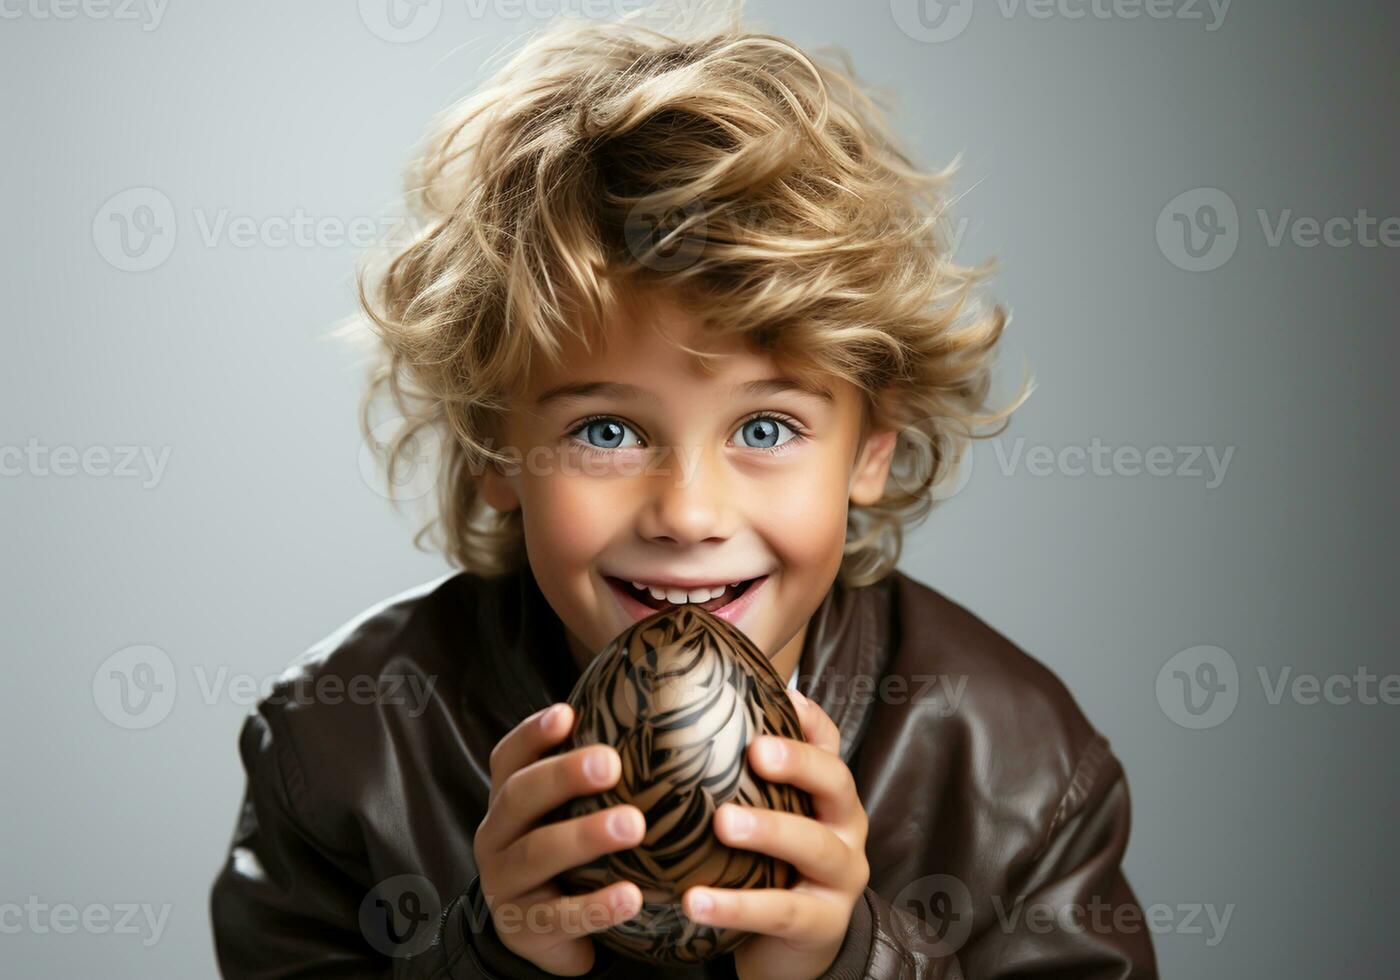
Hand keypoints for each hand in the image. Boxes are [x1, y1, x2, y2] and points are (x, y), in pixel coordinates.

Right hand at [473, 703, 646, 975]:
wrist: (541, 934)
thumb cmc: (565, 858)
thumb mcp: (561, 816)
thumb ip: (589, 777)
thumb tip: (650, 719)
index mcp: (506, 803)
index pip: (508, 759)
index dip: (532, 735)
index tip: (567, 714)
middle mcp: (496, 837)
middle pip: (519, 798)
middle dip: (563, 776)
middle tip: (611, 763)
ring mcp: (504, 884)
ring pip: (537, 853)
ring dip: (585, 836)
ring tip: (634, 825)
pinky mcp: (524, 928)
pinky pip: (560, 916)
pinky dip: (596, 905)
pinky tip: (632, 896)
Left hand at [681, 689, 870, 979]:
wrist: (797, 948)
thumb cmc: (772, 867)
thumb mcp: (769, 815)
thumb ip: (740, 777)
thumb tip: (679, 718)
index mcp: (829, 794)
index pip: (829, 743)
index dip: (810, 718)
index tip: (782, 694)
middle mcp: (846, 826)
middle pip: (836, 782)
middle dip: (798, 763)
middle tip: (754, 752)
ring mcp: (842, 876)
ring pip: (814, 845)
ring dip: (769, 830)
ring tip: (722, 824)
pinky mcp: (824, 924)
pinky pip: (782, 911)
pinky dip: (738, 906)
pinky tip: (695, 902)